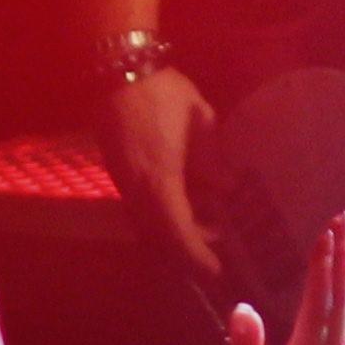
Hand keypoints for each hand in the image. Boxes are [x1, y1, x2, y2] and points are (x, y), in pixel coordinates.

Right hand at [106, 63, 225, 286]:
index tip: (216, 271)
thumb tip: (225, 188)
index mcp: (161, 180)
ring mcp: (125, 183)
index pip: (179, 232)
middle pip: (161, 236)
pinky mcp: (119, 174)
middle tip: (217, 252)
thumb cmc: (163, 93)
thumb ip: (212, 160)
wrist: (118, 73)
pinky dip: (162, 217)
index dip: (198, 255)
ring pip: (149, 224)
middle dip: (188, 250)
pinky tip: (183, 207)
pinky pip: (141, 209)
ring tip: (206, 228)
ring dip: (175, 233)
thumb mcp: (201, 121)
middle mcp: (138, 190)